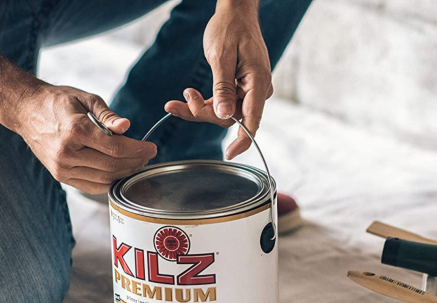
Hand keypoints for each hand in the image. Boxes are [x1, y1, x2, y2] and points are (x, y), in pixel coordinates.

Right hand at [16, 85, 156, 193]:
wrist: (25, 111)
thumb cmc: (58, 102)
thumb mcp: (85, 99)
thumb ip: (108, 115)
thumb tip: (126, 126)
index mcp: (75, 130)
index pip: (116, 148)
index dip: (138, 150)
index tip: (152, 148)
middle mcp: (67, 152)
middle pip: (113, 165)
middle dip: (136, 162)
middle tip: (148, 156)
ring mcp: (62, 167)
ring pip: (104, 178)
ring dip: (126, 173)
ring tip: (138, 163)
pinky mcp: (60, 176)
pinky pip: (92, 186)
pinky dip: (110, 182)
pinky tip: (122, 173)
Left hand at [164, 0, 272, 159]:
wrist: (235, 13)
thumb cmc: (230, 29)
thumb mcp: (221, 57)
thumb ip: (222, 88)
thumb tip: (225, 116)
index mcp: (258, 83)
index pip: (252, 120)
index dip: (242, 140)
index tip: (229, 154)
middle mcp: (257, 90)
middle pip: (232, 117)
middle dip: (204, 114)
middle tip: (180, 101)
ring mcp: (249, 90)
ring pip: (224, 112)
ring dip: (199, 109)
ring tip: (177, 99)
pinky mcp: (239, 88)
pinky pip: (221, 103)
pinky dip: (202, 102)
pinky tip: (185, 98)